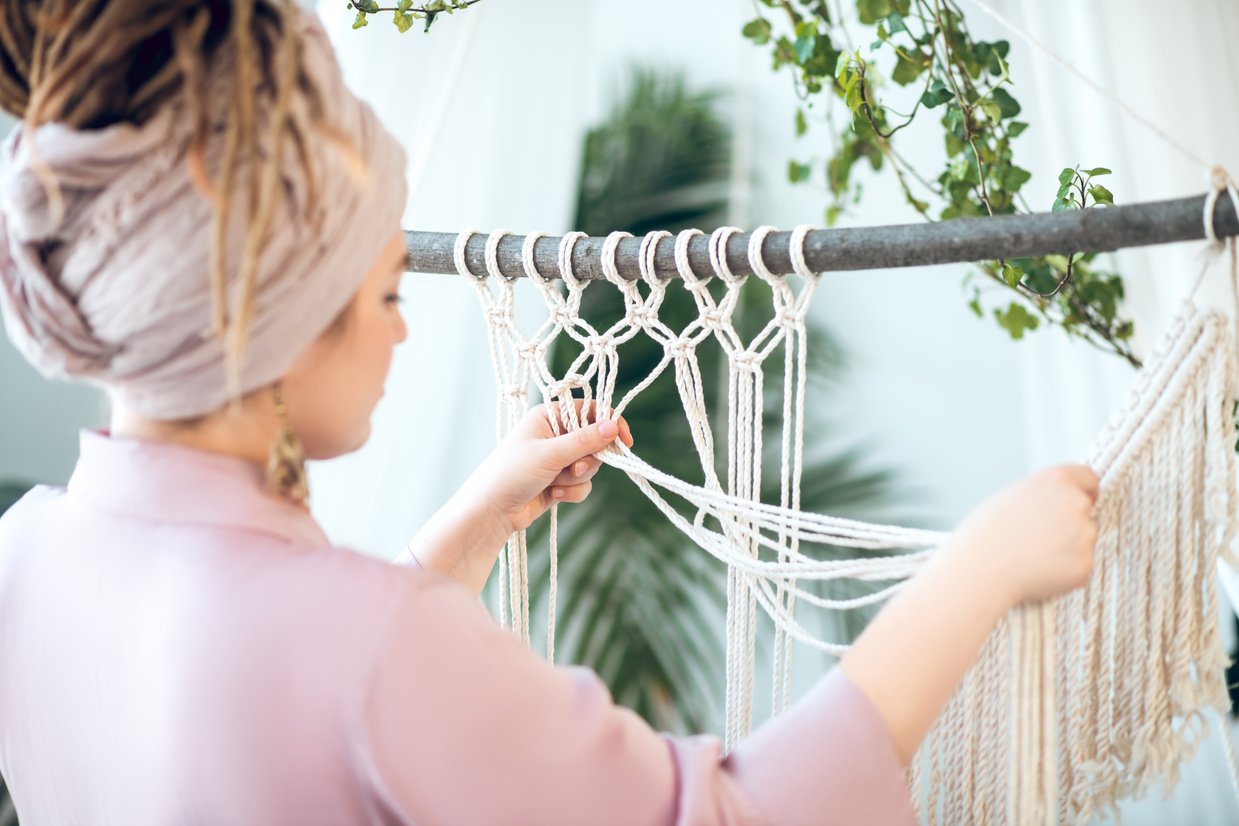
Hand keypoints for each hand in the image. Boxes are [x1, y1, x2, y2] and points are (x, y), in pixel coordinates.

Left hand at [403, 402, 632, 594]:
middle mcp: (555, 434)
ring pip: (591, 466)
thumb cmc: (512, 473)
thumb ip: (585, 440)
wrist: (492, 511)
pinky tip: (554, 496)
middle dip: (587, 459)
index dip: (610, 423)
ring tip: (554, 483)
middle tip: (574, 468)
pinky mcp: (560, 481)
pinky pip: (583, 484)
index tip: (624, 440)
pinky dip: (572, 492)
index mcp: (549, 416)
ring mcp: (558, 458)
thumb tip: (614, 425)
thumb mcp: (551, 453)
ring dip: (576, 478)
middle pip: (595, 441)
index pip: (590, 410)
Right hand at [947, 464, 1099, 607]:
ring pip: (1083, 540)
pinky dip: (1064, 571)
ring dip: (1066, 548)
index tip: (1079, 501)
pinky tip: (1038, 571)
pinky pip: (1079, 566)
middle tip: (1041, 537)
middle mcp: (1076, 502)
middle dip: (1071, 522)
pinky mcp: (1085, 564)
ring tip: (1031, 556)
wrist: (981, 571)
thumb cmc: (985, 534)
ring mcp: (1085, 534)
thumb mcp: (1011, 497)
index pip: (1088, 478)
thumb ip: (1042, 495)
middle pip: (1085, 511)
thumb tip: (1056, 503)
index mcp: (1057, 480)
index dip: (1083, 491)